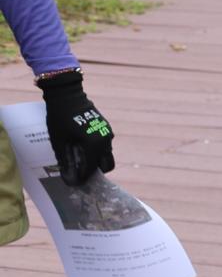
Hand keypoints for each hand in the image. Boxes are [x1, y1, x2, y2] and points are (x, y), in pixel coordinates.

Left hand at [38, 71, 114, 185]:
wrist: (67, 93)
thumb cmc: (59, 116)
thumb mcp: (59, 140)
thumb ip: (65, 160)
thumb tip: (68, 177)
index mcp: (94, 145)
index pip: (91, 168)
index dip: (83, 178)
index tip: (75, 183)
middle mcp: (105, 140)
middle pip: (107, 165)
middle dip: (95, 171)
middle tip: (81, 172)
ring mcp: (107, 133)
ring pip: (106, 154)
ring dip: (95, 159)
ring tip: (79, 157)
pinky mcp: (105, 127)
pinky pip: (104, 144)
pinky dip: (96, 149)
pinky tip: (82, 145)